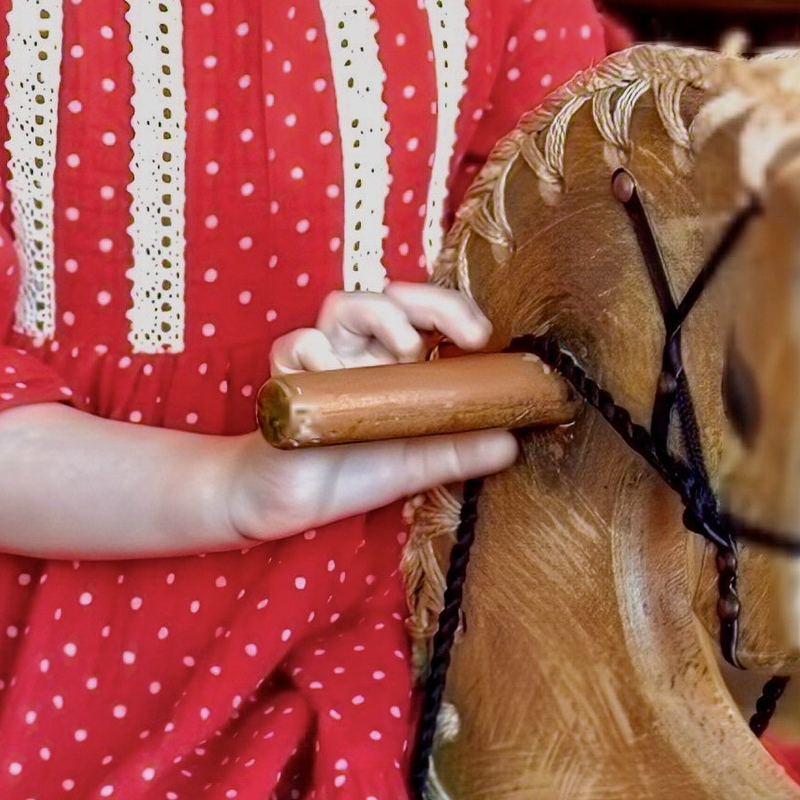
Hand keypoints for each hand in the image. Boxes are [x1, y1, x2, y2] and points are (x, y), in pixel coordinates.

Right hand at [226, 278, 510, 542]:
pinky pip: (296, 345)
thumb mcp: (419, 464)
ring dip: (380, 316)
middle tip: (464, 336)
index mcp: (395, 363)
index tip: (482, 339)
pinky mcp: (287, 380)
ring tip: (405, 353)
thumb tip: (512, 443)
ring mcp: (324, 361)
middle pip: (390, 297)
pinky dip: (316, 350)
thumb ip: (461, 451)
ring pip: (343, 305)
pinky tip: (334, 376)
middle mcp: (361, 352)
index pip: (428, 315)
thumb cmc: (353, 470)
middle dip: (429, 303)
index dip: (455, 312)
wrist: (289, 501)